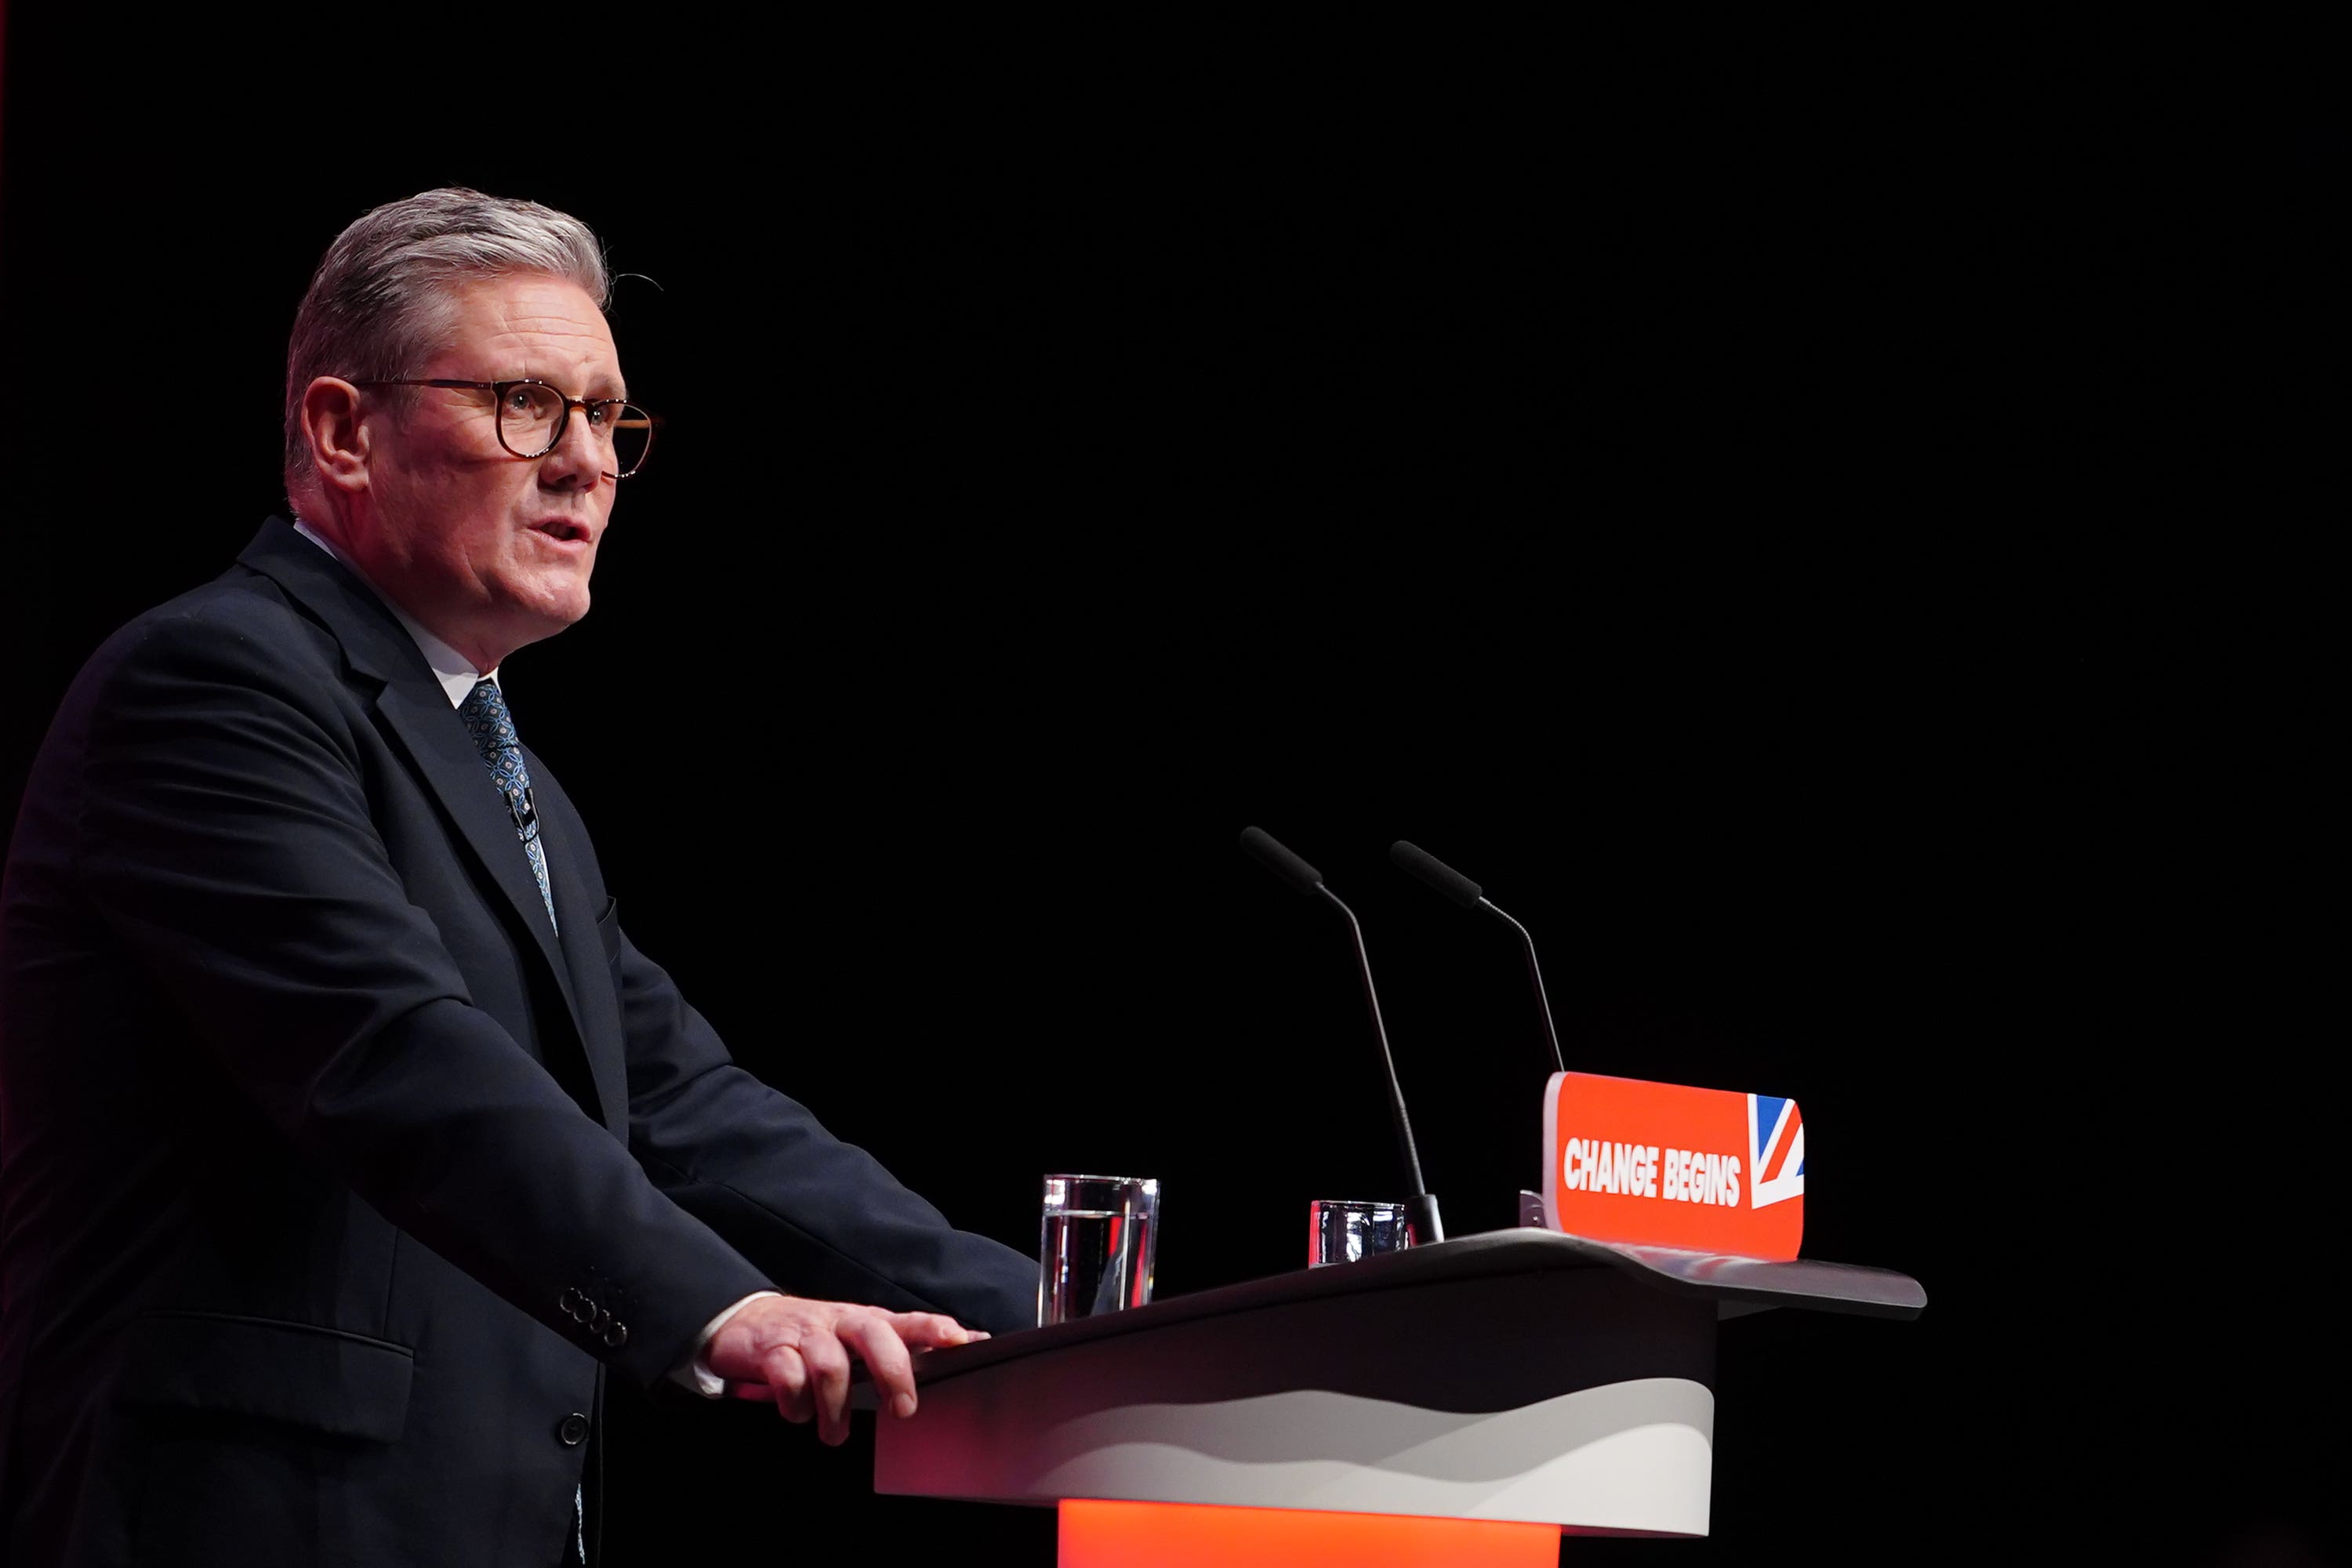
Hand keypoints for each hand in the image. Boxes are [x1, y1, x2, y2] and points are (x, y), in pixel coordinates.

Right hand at [701, 1295, 987, 1445]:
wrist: (746, 1322)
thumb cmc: (814, 1336)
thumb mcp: (857, 1338)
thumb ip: (902, 1344)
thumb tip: (967, 1342)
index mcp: (866, 1321)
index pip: (906, 1320)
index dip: (933, 1328)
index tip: (961, 1342)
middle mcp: (839, 1323)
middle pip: (874, 1336)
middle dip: (893, 1373)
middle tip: (902, 1410)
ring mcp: (806, 1335)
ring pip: (831, 1366)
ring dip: (836, 1409)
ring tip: (835, 1434)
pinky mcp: (772, 1350)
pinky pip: (789, 1378)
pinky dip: (797, 1405)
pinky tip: (799, 1414)